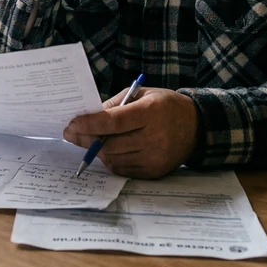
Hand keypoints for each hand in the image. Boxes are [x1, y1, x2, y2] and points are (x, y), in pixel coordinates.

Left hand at [63, 87, 198, 178]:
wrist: (196, 127)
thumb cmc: (165, 106)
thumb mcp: (142, 94)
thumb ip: (115, 104)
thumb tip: (88, 117)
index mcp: (150, 113)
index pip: (114, 122)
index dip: (89, 124)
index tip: (71, 125)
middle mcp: (154, 138)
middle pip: (110, 144)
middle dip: (87, 139)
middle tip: (72, 133)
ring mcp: (155, 158)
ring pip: (113, 158)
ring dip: (98, 150)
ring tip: (91, 139)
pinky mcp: (154, 172)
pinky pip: (122, 169)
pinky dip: (111, 160)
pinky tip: (110, 149)